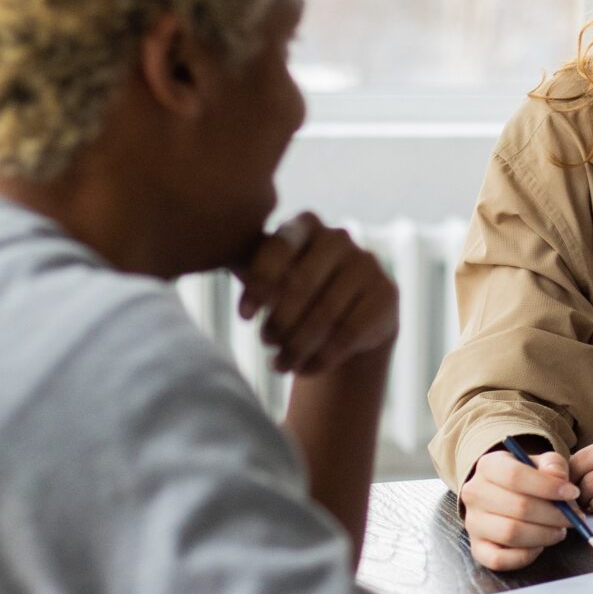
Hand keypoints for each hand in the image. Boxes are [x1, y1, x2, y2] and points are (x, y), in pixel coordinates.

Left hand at [235, 213, 397, 377]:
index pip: (278, 249)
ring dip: (297, 345)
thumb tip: (206, 252)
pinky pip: (348, 332)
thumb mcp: (269, 273)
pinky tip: (303, 370)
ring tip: (279, 364)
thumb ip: (246, 263)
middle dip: (279, 320)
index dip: (259, 285)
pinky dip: (321, 357)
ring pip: (325, 313)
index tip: (244, 317)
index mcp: (304, 224)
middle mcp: (339, 237)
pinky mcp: (386, 293)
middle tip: (265, 342)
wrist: (352, 312)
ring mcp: (367, 263)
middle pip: (302, 284)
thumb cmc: (296, 288)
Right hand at [459, 445, 579, 571]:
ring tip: (559, 530)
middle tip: (573, 518)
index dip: (548, 486)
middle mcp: (474, 494)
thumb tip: (558, 479)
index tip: (572, 493)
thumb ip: (553, 466)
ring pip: (511, 533)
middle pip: (518, 507)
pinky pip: (499, 559)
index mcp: (488, 466)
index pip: (515, 475)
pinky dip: (525, 556)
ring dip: (543, 535)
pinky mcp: (477, 548)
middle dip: (553, 515)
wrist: (505, 497)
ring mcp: (473, 523)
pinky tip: (539, 545)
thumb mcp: (542, 464)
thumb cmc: (529, 480)